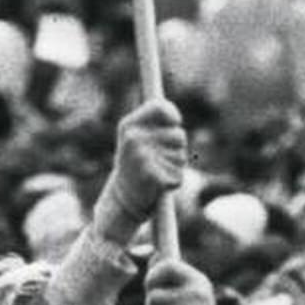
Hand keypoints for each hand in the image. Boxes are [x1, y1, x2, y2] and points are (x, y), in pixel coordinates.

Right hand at [93, 101, 186, 244]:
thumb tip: (171, 110)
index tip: (174, 122)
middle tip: (157, 156)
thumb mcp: (134, 134)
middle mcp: (134, 140)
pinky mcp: (154, 179)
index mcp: (128, 126)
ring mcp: (143, 160)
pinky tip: (158, 183)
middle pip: (179, 134)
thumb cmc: (134, 160)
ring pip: (182, 156)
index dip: (173, 115)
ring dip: (175, 164)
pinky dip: (173, 181)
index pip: (161, 108)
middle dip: (176, 145)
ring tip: (157, 169)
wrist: (123, 196)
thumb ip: (152, 119)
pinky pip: (179, 175)